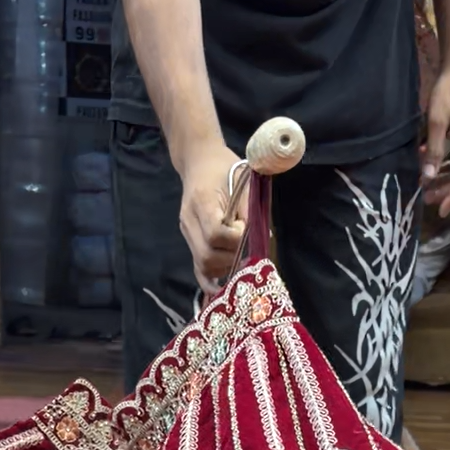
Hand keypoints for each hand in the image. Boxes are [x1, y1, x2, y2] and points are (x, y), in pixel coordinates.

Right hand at [178, 139, 246, 291]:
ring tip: (240, 255)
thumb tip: (262, 238)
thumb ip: (250, 210)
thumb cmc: (224, 167)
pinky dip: (210, 280)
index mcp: (202, 201)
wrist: (199, 161)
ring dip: (226, 267)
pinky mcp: (190, 241)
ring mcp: (187, 233)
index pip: (216, 233)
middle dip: (232, 257)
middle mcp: (189, 220)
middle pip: (208, 255)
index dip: (236, 239)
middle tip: (247, 248)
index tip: (246, 231)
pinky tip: (222, 288)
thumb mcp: (242, 179)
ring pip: (204, 265)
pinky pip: (198, 268)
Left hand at [421, 67, 449, 216]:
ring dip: (444, 180)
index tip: (440, 212)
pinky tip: (429, 165)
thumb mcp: (436, 122)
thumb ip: (434, 151)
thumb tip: (428, 178)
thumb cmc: (447, 94)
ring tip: (426, 187)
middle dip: (446, 191)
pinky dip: (446, 165)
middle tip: (427, 200)